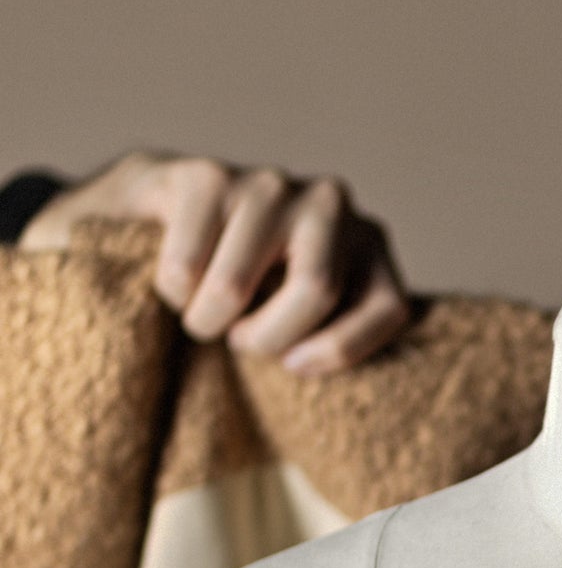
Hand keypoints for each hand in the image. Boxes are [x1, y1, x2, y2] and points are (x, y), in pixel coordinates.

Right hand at [19, 150, 410, 373]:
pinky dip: (173, 293)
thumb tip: (335, 391)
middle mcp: (332, 202)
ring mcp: (270, 182)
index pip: (388, 308)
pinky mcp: (207, 176)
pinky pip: (185, 269)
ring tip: (204, 310)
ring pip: (234, 289)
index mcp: (370, 243)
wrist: (168, 210)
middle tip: (239, 338)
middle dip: (263, 337)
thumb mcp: (308, 320)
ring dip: (205, 321)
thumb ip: (340, 339)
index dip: (338, 351)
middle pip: (315, 292)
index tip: (294, 366)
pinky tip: (180, 278)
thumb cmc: (249, 287)